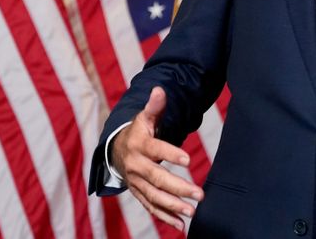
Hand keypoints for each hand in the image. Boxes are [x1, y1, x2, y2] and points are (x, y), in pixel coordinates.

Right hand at [111, 86, 204, 230]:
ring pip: (154, 196)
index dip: (170, 154)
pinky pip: (151, 208)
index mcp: (139, 145)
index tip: (188, 160)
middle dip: (178, 187)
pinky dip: (165, 217)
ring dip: (173, 206)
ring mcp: (136, 182)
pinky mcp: (139, 193)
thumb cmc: (139, 131)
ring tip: (192, 212)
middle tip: (199, 194)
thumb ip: (155, 106)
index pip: (155, 149)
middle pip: (157, 178)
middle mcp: (136, 166)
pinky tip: (181, 225)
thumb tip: (160, 90)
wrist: (116, 150)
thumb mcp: (145, 117)